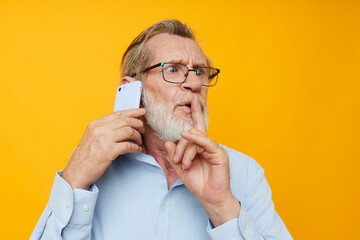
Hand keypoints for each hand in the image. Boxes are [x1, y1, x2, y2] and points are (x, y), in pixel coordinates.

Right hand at [61, 108, 145, 189]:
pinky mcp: (109, 151)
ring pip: (129, 131)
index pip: (117, 113)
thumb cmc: (85, 157)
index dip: (132, 112)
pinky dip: (136, 148)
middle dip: (138, 124)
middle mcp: (99, 129)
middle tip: (143, 129)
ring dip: (138, 136)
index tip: (141, 112)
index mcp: (95, 124)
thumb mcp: (91, 137)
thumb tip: (121, 125)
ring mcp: (104, 140)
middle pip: (126, 120)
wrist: (76, 172)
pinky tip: (137, 150)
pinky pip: (129, 145)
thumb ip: (104, 129)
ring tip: (139, 141)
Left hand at [165, 96, 239, 226]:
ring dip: (186, 150)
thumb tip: (168, 142)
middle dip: (185, 136)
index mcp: (200, 147)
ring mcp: (214, 148)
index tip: (194, 99)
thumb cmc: (198, 184)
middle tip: (177, 159)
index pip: (197, 127)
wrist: (210, 198)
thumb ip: (174, 156)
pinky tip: (187, 137)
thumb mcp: (181, 169)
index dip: (196, 113)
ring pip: (197, 139)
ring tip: (183, 164)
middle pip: (197, 130)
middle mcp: (208, 145)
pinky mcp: (220, 154)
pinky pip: (206, 142)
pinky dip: (196, 140)